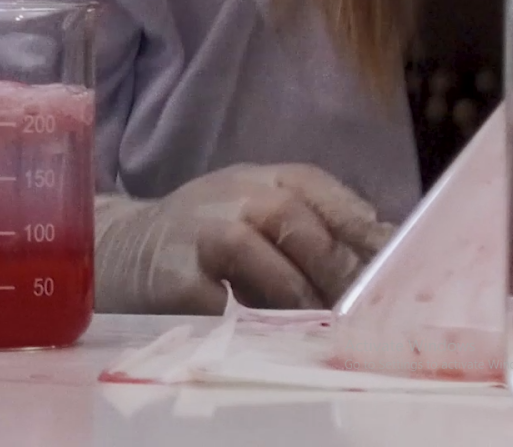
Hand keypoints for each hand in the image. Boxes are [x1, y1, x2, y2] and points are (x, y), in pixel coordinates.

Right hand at [93, 164, 396, 314]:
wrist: (120, 252)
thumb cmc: (203, 237)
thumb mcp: (254, 213)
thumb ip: (309, 227)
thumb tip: (386, 256)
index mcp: (257, 178)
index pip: (316, 187)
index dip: (358, 223)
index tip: (393, 260)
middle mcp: (228, 196)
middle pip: (292, 219)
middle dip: (335, 266)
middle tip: (364, 307)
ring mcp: (197, 233)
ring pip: (258, 256)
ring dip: (298, 295)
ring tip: (323, 326)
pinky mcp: (174, 278)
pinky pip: (223, 303)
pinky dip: (253, 321)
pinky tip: (271, 335)